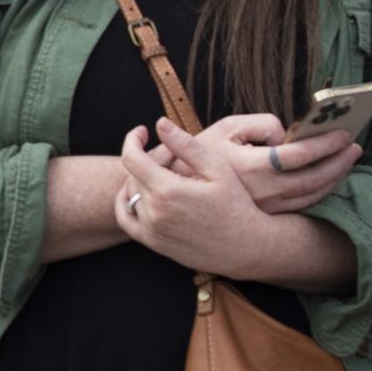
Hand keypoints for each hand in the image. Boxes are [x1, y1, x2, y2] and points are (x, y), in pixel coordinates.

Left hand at [116, 118, 278, 278]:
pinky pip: (126, 220)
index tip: (143, 131)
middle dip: (146, 159)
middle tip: (171, 155)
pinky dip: (125, 204)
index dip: (133, 139)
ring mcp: (151, 230)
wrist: (245, 247)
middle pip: (132, 174)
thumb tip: (160, 123)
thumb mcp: (217, 169)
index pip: (132, 157)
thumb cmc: (236, 204)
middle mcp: (153, 212)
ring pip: (129, 194)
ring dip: (140, 179)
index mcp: (167, 190)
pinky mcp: (153, 242)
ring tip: (164, 173)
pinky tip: (139, 193)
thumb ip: (186, 145)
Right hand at [149, 113, 359, 214]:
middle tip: (355, 146)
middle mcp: (264, 192)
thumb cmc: (200, 153)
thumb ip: (261, 124)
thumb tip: (285, 135)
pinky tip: (328, 178)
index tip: (344, 132)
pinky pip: (304, 205)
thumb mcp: (226, 127)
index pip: (301, 154)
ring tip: (347, 160)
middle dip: (340, 161)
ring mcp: (267, 208)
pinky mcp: (267, 216)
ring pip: (313, 195)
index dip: (326, 142)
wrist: (176, 191)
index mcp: (253, 167)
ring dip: (335, 176)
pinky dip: (322, 191)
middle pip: (315, 178)